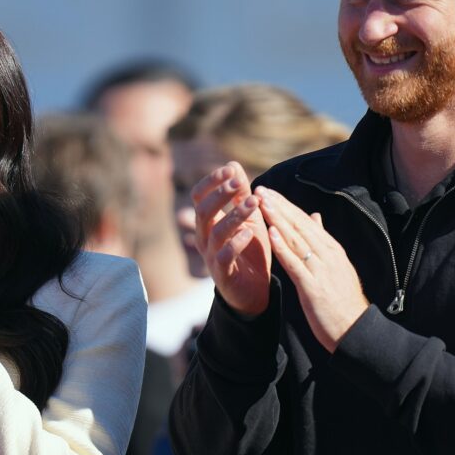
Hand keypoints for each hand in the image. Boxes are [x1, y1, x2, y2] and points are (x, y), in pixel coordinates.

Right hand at [192, 162, 270, 315]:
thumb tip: (232, 164)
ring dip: (234, 215)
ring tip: (253, 203)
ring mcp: (211, 256)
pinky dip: (236, 243)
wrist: (255, 291)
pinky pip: (224, 257)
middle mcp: (204, 238)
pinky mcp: (222, 274)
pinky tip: (249, 233)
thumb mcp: (249, 218)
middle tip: (238, 183)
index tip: (230, 170)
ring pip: (215, 232)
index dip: (212, 181)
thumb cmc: (250, 251)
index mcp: (208, 222)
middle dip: (220, 194)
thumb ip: (240, 195)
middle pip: (203, 211)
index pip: (199, 196)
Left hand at [256, 186, 368, 351]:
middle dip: (279, 206)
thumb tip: (316, 216)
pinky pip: (295, 264)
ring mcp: (321, 270)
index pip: (305, 221)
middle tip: (260, 188)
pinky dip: (283, 247)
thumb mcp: (336, 266)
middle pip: (300, 225)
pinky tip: (271, 234)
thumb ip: (323, 241)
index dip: (286, 205)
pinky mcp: (313, 287)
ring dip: (278, 219)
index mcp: (332, 249)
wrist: (356, 330)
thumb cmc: (344, 301)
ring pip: (296, 239)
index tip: (268, 192)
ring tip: (262, 202)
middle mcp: (327, 255)